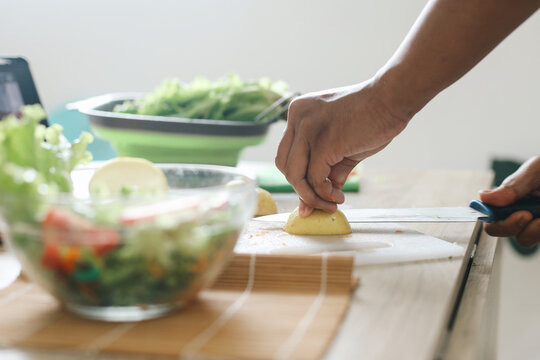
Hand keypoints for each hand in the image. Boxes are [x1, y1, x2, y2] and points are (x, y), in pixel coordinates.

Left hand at [275, 79, 409, 216]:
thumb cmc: (372, 117)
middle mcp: (297, 118)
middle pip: (284, 166)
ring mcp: (307, 129)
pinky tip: (339, 196)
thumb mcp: (342, 142)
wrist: (392, 98)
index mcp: (298, 113)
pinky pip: (315, 178)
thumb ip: (331, 167)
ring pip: (295, 176)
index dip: (297, 178)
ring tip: (332, 203)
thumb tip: (326, 195)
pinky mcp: (323, 143)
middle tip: (323, 203)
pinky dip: (325, 193)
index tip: (313, 196)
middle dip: (302, 190)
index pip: (286, 154)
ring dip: (312, 197)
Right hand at [479, 156, 539, 247]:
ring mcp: (537, 225)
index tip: (502, 212)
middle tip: (527, 215)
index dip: (490, 216)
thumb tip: (484, 197)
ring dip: (536, 230)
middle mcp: (522, 213)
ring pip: (525, 239)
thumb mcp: (537, 170)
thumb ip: (513, 185)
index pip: (490, 214)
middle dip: (510, 226)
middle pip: (501, 230)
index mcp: (513, 197)